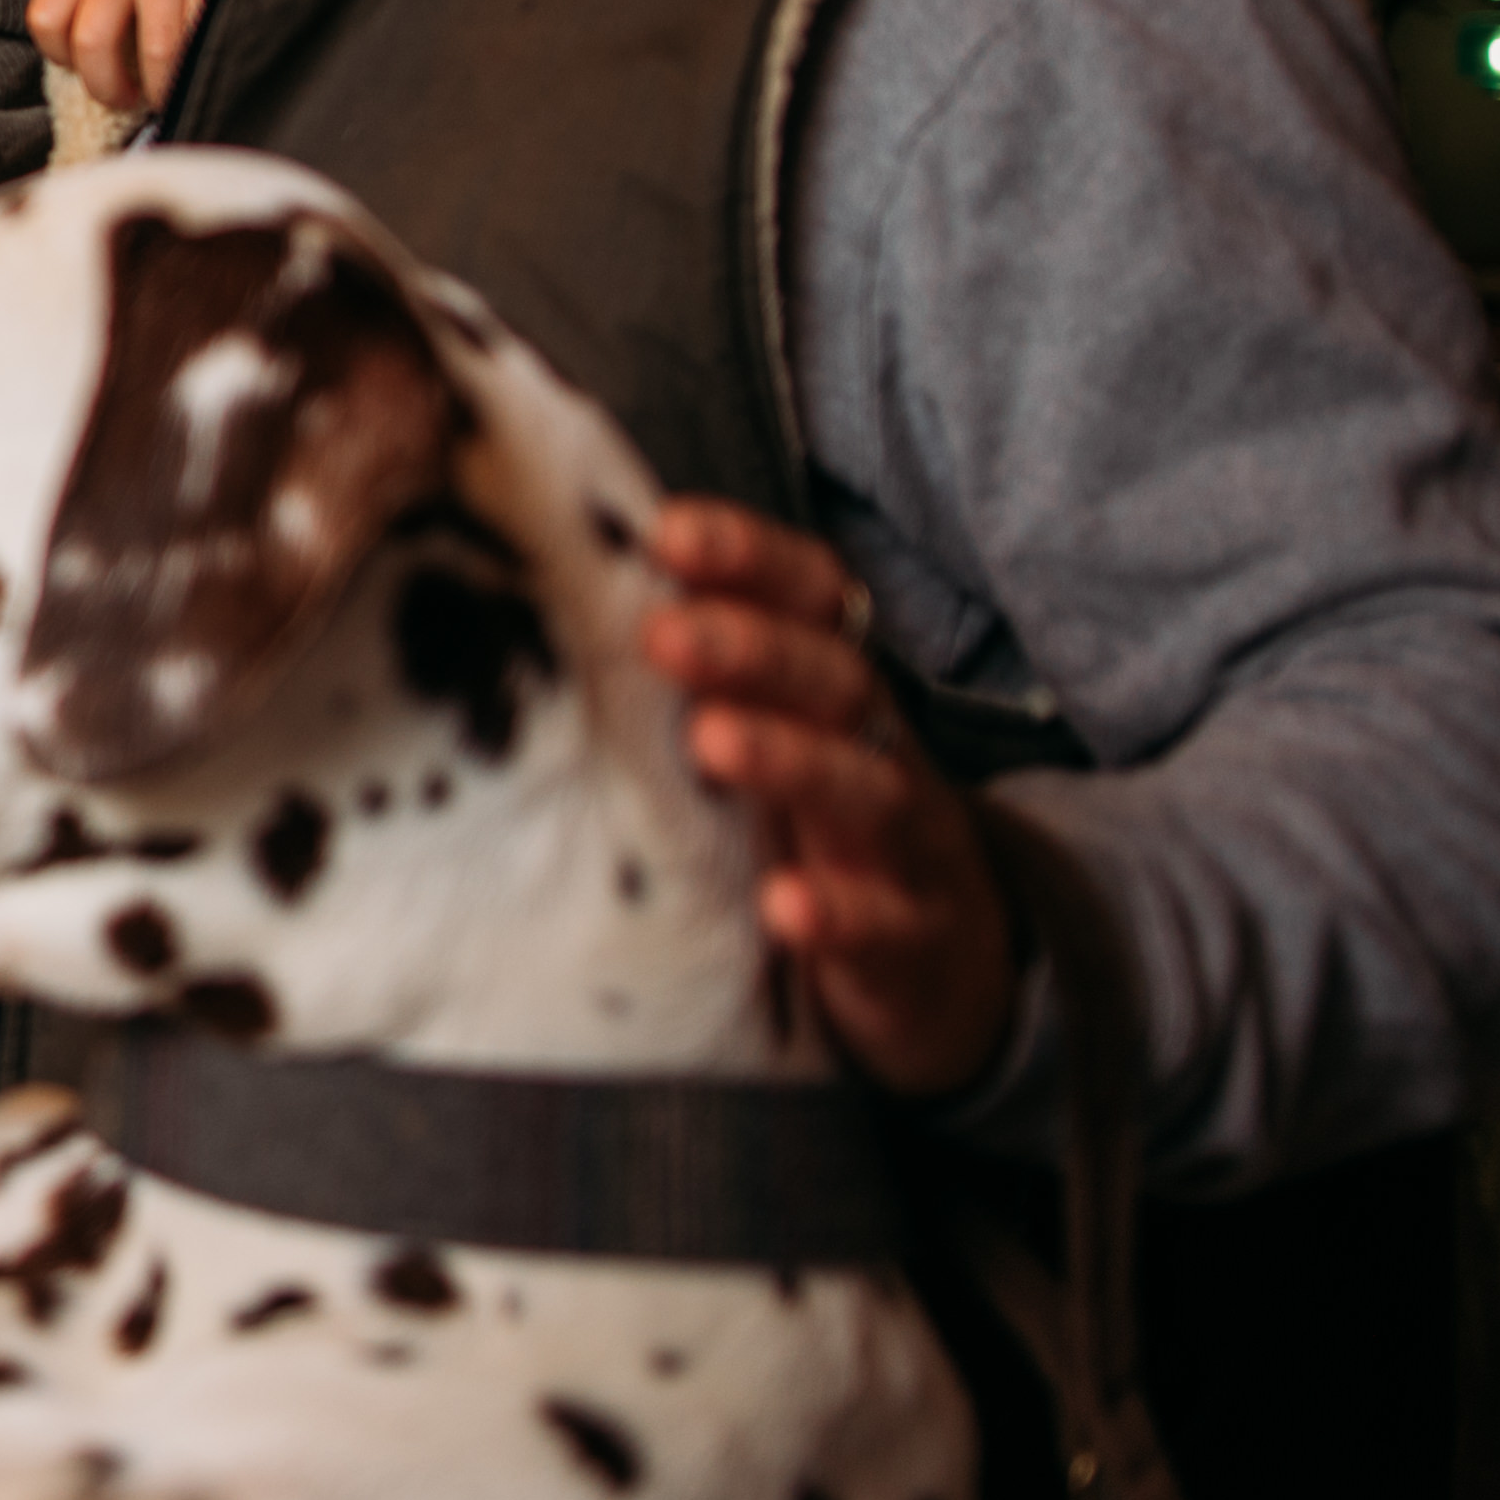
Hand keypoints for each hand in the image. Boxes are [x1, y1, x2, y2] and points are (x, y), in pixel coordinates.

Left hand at [31, 0, 260, 116]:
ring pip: (153, 52)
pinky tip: (201, 67)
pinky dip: (198, 66)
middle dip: (107, 88)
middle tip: (126, 99)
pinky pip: (202, 36)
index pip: (45, 18)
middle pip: (91, 44)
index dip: (58, 54)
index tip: (82, 63)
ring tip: (166, 95)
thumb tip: (102, 46)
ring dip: (158, 90)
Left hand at [638, 498, 1014, 1097]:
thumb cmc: (816, 821)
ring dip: (787, 759)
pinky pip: (881, 924)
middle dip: (750, 648)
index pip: (808, 598)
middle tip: (661, 635)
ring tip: (711, 743)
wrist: (941, 966)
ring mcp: (902, 843)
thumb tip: (558, 592)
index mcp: (832, 685)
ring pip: (862, 787)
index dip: (749, 556)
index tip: (664, 533)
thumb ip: (695, 672)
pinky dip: (836, 912)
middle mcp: (876, 745)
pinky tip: (784, 906)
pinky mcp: (911, 939)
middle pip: (832, 678)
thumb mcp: (771, 732)